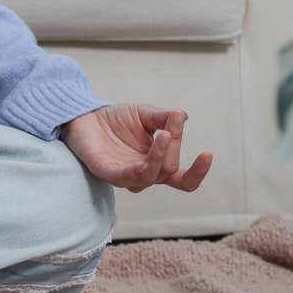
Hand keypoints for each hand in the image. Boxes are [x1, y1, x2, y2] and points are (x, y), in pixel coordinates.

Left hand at [60, 104, 211, 192]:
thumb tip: (182, 116)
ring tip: (164, 133)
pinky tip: (154, 142)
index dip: (198, 172)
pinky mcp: (108, 173)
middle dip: (173, 144)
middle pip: (169, 170)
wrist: (85, 114)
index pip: (183, 179)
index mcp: (156, 165)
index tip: (208, 153)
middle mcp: (143, 175)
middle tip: (168, 122)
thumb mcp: (145, 114)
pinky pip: (129, 176)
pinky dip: (145, 163)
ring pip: (152, 176)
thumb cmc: (116, 119)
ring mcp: (125, 176)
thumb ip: (164, 118)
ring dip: (161, 154)